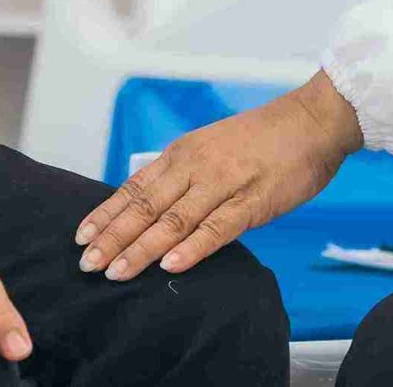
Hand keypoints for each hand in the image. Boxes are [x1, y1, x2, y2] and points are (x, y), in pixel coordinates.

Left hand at [73, 71, 363, 280]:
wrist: (311, 121)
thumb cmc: (263, 138)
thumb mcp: (212, 146)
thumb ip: (184, 174)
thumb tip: (152, 204)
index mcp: (184, 153)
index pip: (135, 187)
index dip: (107, 214)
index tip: (81, 237)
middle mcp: (196, 166)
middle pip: (145, 207)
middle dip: (113, 238)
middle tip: (87, 265)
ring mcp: (224, 183)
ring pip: (173, 221)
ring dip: (141, 249)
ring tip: (116, 272)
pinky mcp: (254, 201)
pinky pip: (217, 228)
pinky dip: (191, 248)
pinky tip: (170, 266)